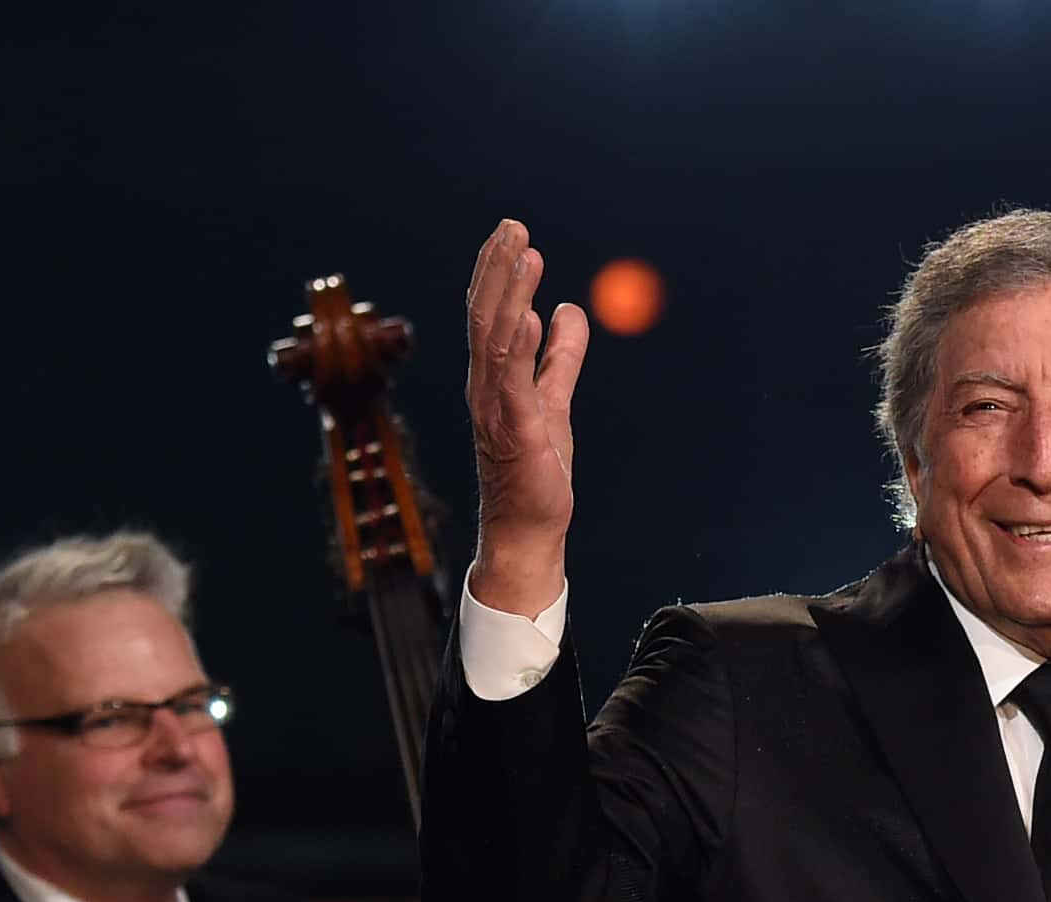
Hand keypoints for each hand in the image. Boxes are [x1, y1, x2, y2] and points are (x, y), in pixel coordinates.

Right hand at [462, 218, 590, 615]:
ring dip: (509, 289)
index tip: (512, 236)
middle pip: (485, 313)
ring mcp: (494, 404)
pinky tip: (532, 307)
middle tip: (513, 225)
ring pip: (494, 334)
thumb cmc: (537, 472)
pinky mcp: (514, 424)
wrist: (529, 527)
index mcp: (493, 377)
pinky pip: (511, 372)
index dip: (498, 272)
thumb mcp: (555, 400)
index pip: (490, 314)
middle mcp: (485, 384)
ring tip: (524, 250)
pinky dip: (519, 335)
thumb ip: (559, 356)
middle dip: (497, 267)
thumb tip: (566, 309)